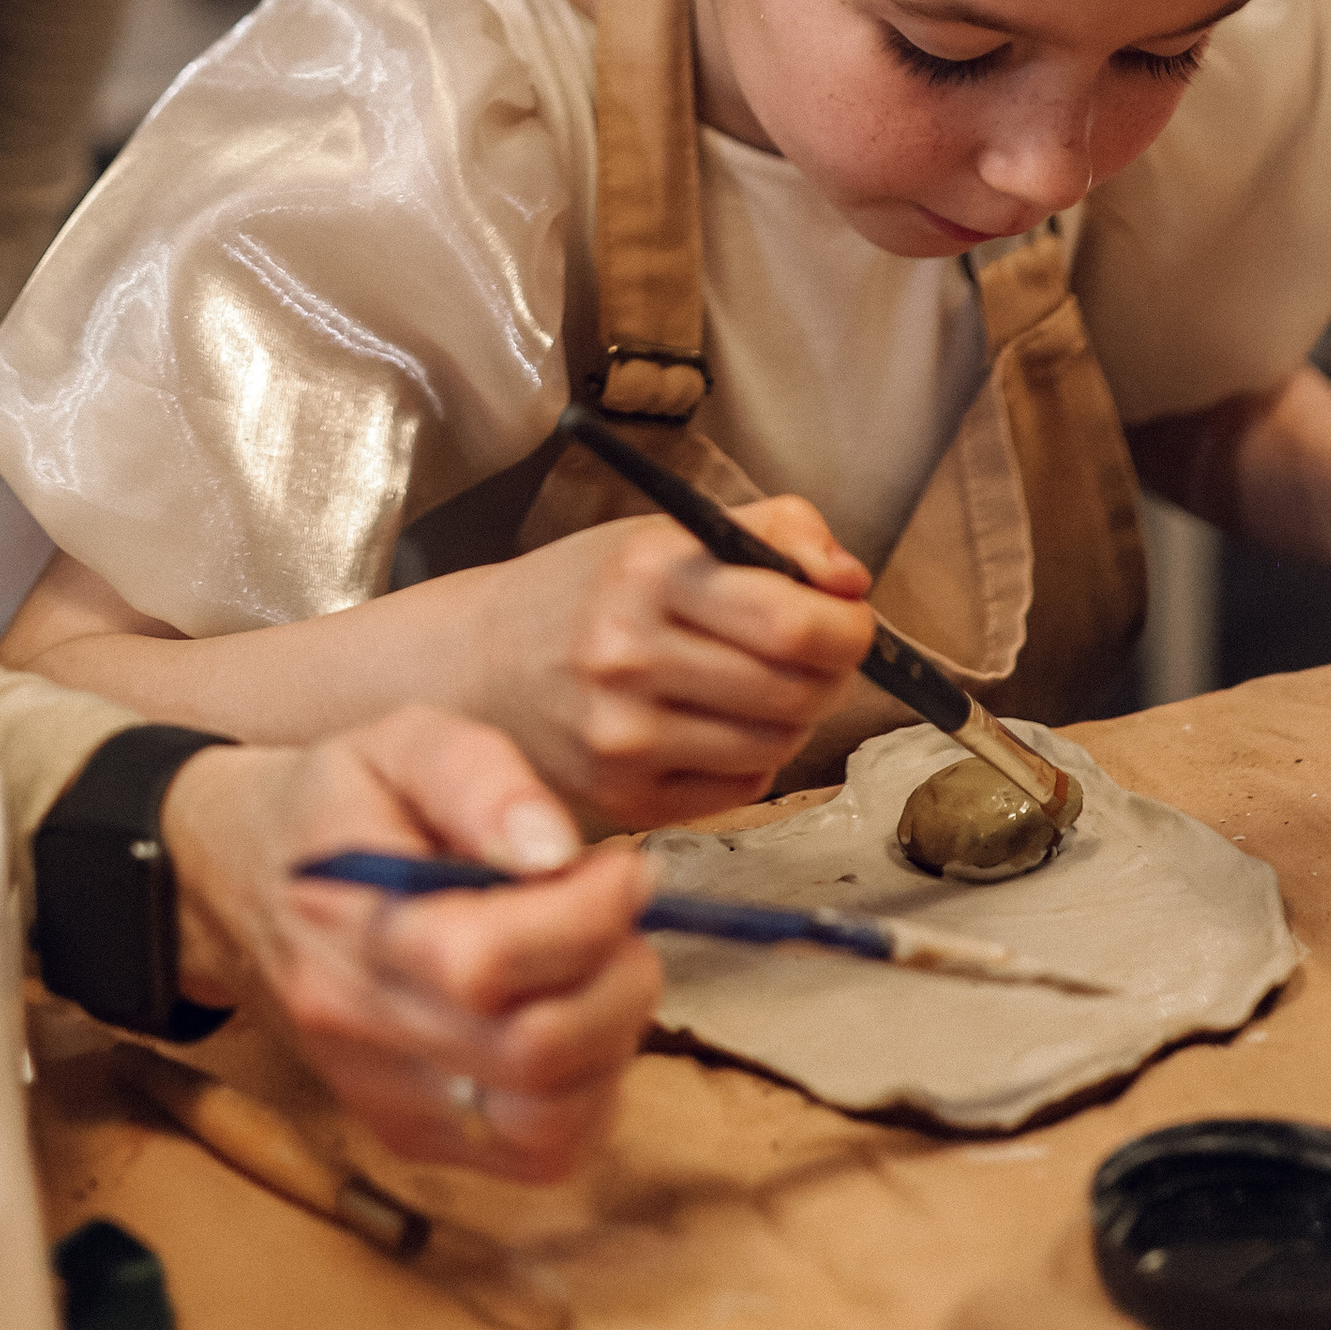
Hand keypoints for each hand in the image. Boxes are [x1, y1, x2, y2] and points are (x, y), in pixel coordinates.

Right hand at [159, 706, 658, 1182]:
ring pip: (548, 1124)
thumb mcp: (398, 744)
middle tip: (620, 913)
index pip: (482, 963)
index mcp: (345, 920)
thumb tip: (554, 850)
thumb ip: (476, 776)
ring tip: (598, 961)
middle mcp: (357, 1028)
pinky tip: (575, 1015)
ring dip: (611, 1039)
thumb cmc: (337, 805)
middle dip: (616, 977)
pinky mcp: (412, 1136)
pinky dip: (590, 1092)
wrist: (238, 884)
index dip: (586, 916)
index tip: (621, 867)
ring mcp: (384, 1099)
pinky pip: (537, 1153)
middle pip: (532, 1054)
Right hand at [470, 495, 873, 832]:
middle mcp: (628, 656)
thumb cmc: (583, 593)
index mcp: (646, 573)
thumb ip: (772, 532)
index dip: (845, 625)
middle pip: (795, 689)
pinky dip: (750, 759)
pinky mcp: (623, 797)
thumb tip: (850, 580)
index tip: (847, 617)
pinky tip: (715, 725)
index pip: (791, 621)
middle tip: (811, 652)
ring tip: (756, 685)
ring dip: (791, 716)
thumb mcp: (664, 532)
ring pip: (776, 743)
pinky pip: (741, 788)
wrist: (480, 666)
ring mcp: (623, 735)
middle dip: (828, 670)